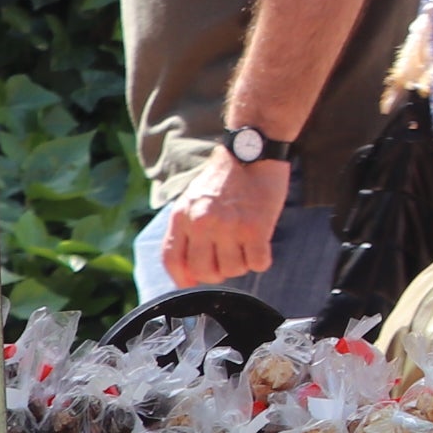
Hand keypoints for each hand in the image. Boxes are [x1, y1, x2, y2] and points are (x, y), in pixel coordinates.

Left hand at [164, 145, 291, 288]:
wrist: (253, 150)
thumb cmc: (226, 177)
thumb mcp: (193, 198)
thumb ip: (187, 229)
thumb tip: (188, 269)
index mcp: (183, 216)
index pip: (172, 260)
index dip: (182, 278)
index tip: (193, 282)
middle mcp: (202, 223)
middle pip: (203, 272)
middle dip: (217, 273)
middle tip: (227, 258)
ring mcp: (229, 226)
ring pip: (233, 271)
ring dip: (242, 264)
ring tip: (245, 245)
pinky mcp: (256, 228)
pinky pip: (258, 263)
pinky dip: (261, 260)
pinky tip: (261, 245)